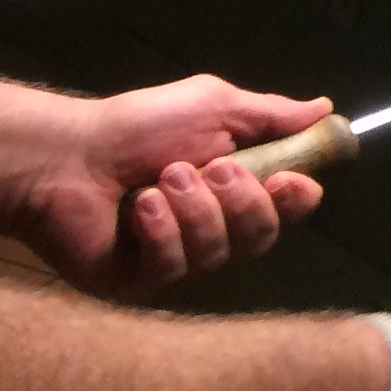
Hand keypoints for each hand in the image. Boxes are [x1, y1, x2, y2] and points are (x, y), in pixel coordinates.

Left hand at [12, 74, 330, 295]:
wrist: (65, 157)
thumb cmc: (137, 127)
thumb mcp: (212, 107)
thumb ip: (269, 114)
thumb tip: (325, 107)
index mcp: (231, 190)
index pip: (285, 210)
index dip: (296, 201)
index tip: (288, 180)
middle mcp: (211, 229)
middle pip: (261, 237)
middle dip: (241, 200)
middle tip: (211, 167)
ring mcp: (177, 261)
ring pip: (219, 254)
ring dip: (194, 210)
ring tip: (159, 180)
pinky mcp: (141, 283)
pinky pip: (175, 267)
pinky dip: (162, 231)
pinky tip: (141, 207)